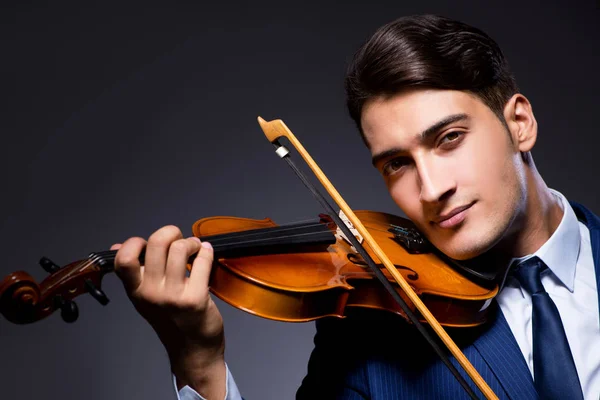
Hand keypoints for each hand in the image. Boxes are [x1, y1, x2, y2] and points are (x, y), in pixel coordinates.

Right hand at [113, 225, 225, 396]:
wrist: (193, 349)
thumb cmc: (171, 320)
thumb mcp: (145, 298)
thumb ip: (135, 272)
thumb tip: (117, 246)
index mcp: (135, 291)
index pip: (124, 258)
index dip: (135, 242)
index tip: (148, 243)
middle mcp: (151, 293)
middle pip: (156, 243)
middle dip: (170, 232)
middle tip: (178, 238)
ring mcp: (173, 296)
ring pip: (180, 248)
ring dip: (191, 242)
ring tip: (195, 248)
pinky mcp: (195, 298)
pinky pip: (202, 261)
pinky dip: (206, 252)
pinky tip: (206, 253)